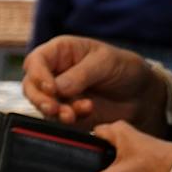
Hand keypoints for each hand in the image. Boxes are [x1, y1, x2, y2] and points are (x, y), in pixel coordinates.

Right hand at [22, 37, 168, 131]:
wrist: (140, 94)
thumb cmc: (123, 68)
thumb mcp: (105, 62)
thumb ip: (81, 74)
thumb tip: (57, 88)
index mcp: (60, 52)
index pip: (35, 62)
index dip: (38, 75)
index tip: (52, 89)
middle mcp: (54, 73)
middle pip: (31, 86)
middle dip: (40, 99)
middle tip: (55, 108)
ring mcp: (58, 95)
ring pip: (42, 105)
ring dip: (56, 112)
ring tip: (75, 114)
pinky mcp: (65, 113)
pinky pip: (57, 120)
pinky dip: (68, 119)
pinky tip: (86, 112)